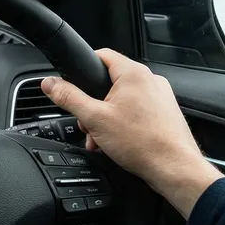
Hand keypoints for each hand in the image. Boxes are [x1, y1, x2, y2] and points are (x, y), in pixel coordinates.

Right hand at [41, 48, 223, 216]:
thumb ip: (68, 98)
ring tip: (101, 138)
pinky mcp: (165, 113)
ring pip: (122, 99)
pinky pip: (136, 110)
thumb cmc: (142, 143)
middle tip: (88, 122)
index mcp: (134, 74)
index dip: (83, 69)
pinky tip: (116, 142)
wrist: (175, 169)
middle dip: (93, 103)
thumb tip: (50, 84)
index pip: (101, 55)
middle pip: (110, 81)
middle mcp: (151, 80)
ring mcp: (161, 97)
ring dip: (106, 116)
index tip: (72, 84)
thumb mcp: (94, 119)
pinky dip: (123, 122)